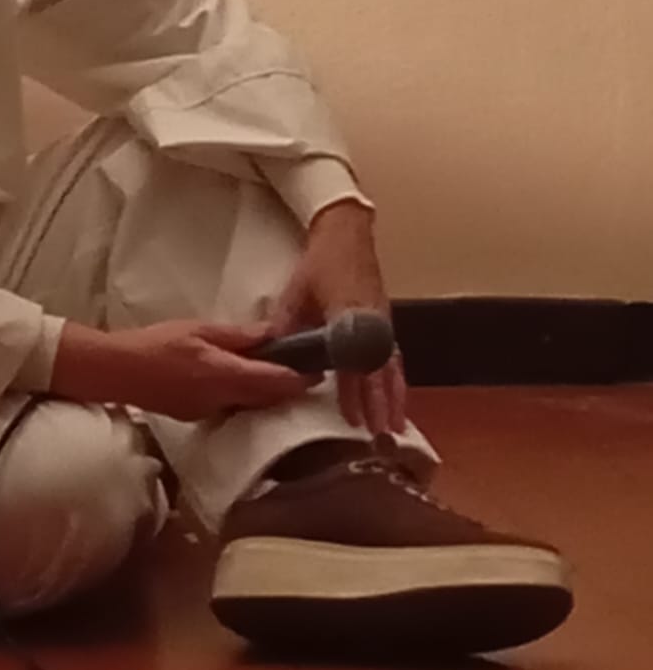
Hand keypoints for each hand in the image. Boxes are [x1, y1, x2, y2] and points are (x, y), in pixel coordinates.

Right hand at [50, 320, 321, 421]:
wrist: (118, 370)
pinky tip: (240, 379)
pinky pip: (232, 406)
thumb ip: (238, 335)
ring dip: (266, 391)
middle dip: (288, 385)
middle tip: (305, 366)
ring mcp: (211, 413)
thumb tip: (273, 332)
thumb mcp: (199, 329)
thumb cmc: (157, 343)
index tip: (318, 365)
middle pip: (268, 398)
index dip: (301, 378)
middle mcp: (223, 401)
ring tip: (276, 370)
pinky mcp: (198, 416)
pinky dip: (244, 394)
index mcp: (225, 376)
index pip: (276, 383)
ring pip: (251, 404)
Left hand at [268, 200, 407, 435]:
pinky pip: (394, 357)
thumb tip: (273, 353)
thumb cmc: (322, 261)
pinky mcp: (386, 321)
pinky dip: (397, 381)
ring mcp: (383, 321)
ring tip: (397, 429)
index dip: (352, 389)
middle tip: (380, 435)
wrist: (347, 233)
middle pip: (379, 369)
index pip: (353, 359)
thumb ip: (286, 323)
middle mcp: (373, 320)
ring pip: (392, 366)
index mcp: (349, 312)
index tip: (352, 415)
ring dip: (394, 398)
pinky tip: (397, 399)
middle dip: (381, 404)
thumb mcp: (297, 290)